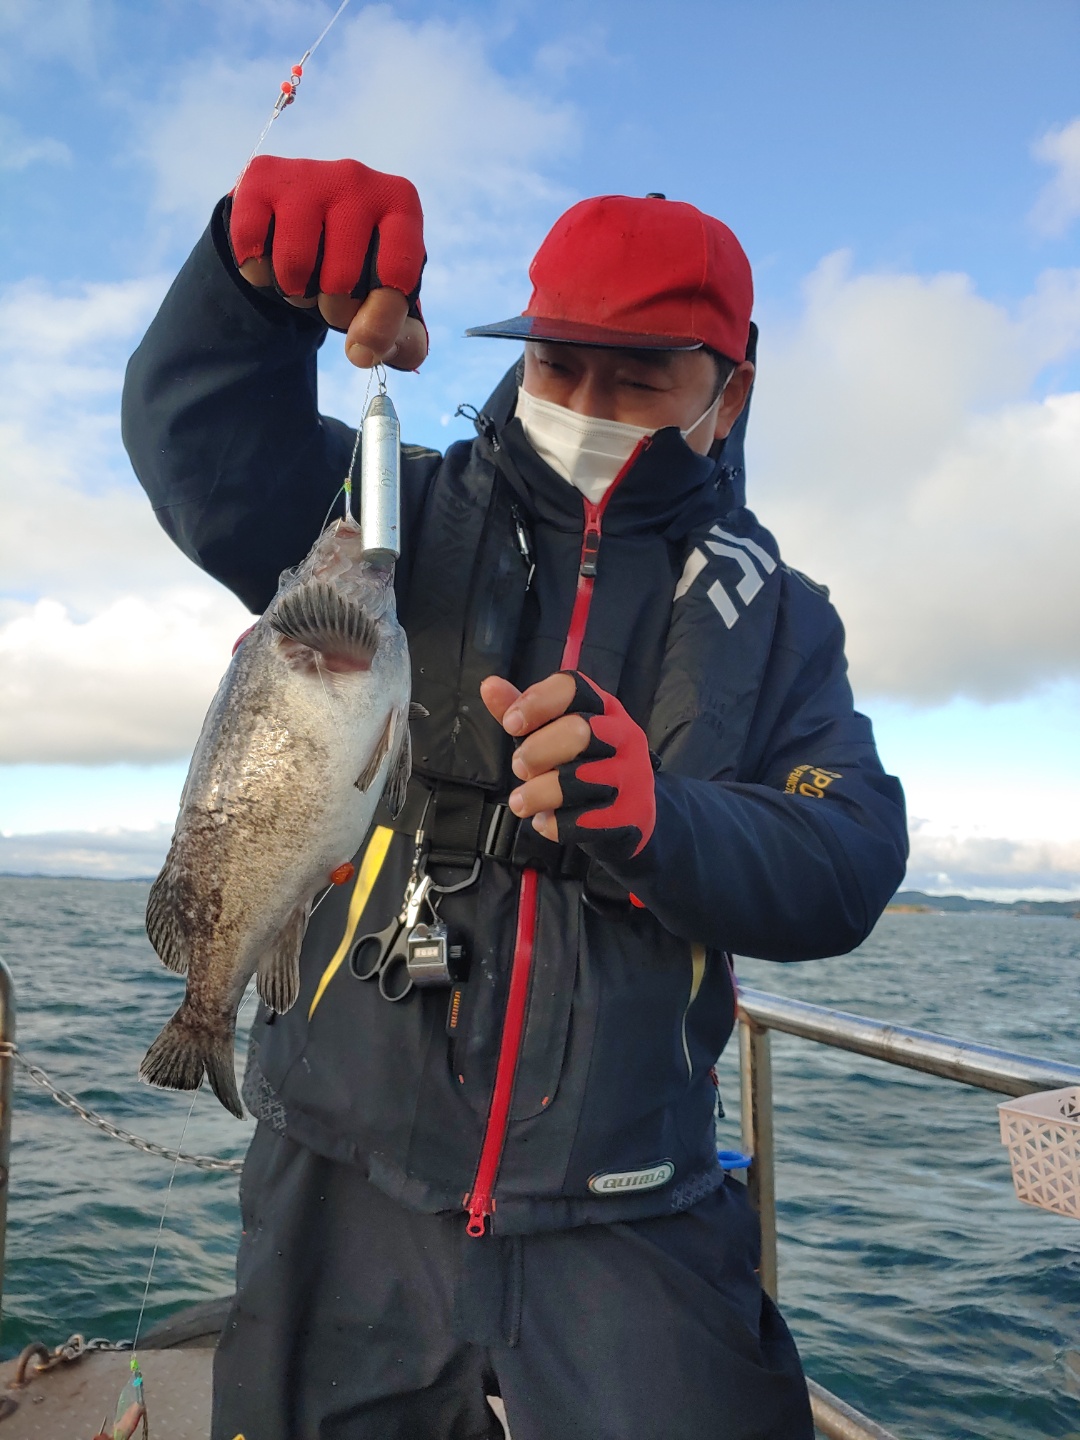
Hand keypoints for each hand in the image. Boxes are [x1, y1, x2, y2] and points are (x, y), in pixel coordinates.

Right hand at [229, 155, 427, 369]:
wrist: (301, 223)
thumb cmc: (357, 269)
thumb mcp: (391, 305)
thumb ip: (403, 343)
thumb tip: (364, 351)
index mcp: (402, 204)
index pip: (396, 278)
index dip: (376, 321)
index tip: (364, 334)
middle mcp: (358, 179)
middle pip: (340, 281)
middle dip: (332, 309)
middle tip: (331, 296)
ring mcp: (307, 173)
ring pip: (294, 266)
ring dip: (294, 293)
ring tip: (304, 278)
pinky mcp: (261, 177)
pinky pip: (252, 247)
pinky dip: (258, 273)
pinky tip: (271, 258)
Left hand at [480, 671, 656, 859]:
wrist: (630, 816)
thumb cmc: (585, 764)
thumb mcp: (557, 733)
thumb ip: (525, 712)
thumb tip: (489, 685)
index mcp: (605, 708)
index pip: (573, 687)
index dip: (536, 702)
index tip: (510, 724)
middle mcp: (624, 736)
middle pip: (579, 732)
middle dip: (536, 752)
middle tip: (520, 768)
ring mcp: (631, 776)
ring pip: (576, 781)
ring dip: (536, 794)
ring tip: (521, 802)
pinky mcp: (629, 814)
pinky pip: (580, 820)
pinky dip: (552, 824)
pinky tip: (545, 820)